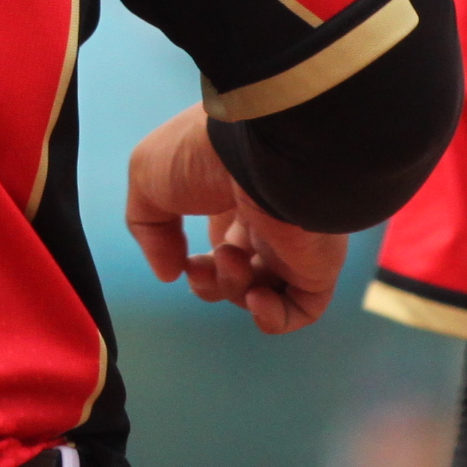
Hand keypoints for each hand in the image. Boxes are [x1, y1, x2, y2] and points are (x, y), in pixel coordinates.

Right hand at [124, 105, 349, 333]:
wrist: (258, 149)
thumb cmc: (202, 155)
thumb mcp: (148, 179)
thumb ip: (149, 230)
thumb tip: (169, 273)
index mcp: (234, 195)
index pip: (221, 242)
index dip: (198, 266)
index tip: (182, 261)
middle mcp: (267, 219)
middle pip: (238, 272)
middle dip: (210, 281)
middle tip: (202, 267)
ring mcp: (294, 242)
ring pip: (263, 291)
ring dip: (234, 289)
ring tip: (232, 259)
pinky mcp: (318, 263)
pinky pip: (304, 308)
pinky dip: (274, 317)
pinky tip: (256, 298)